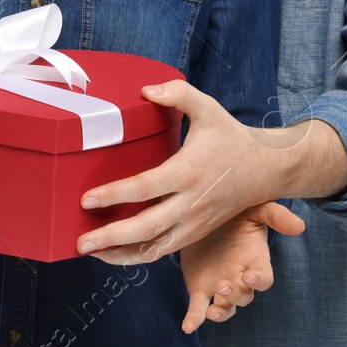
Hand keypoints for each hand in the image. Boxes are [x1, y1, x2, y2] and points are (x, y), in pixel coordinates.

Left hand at [76, 81, 282, 263]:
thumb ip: (177, 94)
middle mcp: (191, 202)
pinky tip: (114, 254)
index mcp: (189, 171)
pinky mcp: (196, 232)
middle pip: (147, 227)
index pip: (146, 187)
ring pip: (155, 248)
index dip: (115, 195)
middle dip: (111, 237)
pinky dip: (138, 256)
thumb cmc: (231, 137)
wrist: (265, 168)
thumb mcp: (208, 108)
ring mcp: (195, 222)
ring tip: (90, 253)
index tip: (86, 200)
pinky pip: (164, 250)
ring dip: (121, 254)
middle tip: (81, 241)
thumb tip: (145, 90)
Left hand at [179, 202, 304, 333]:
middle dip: (236, 295)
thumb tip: (300, 226)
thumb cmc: (236, 212)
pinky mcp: (199, 289)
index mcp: (255, 260)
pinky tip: (188, 327)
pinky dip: (194, 319)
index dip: (259, 281)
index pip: (264, 278)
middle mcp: (240, 277)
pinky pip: (198, 309)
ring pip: (225, 308)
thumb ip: (276, 216)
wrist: (204, 212)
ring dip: (221, 312)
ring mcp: (219, 285)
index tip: (249, 277)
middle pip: (244, 296)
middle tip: (224, 286)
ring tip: (212, 310)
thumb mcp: (256, 208)